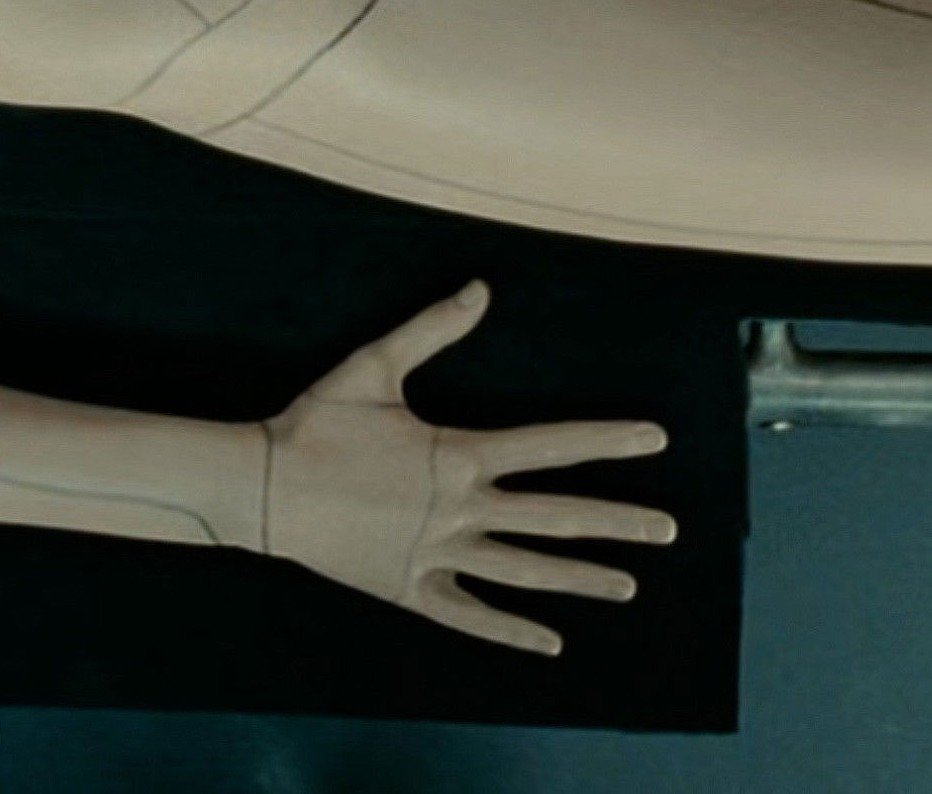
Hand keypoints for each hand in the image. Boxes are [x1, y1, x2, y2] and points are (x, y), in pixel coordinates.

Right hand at [258, 282, 674, 655]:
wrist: (261, 488)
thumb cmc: (317, 423)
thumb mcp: (374, 366)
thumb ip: (433, 328)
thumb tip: (481, 287)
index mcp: (459, 455)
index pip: (552, 445)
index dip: (608, 440)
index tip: (656, 437)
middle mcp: (459, 510)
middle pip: (554, 515)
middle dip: (617, 520)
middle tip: (670, 528)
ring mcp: (437, 555)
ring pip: (523, 570)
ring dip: (579, 578)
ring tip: (630, 585)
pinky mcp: (410, 589)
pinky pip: (471, 616)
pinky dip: (512, 632)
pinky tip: (552, 644)